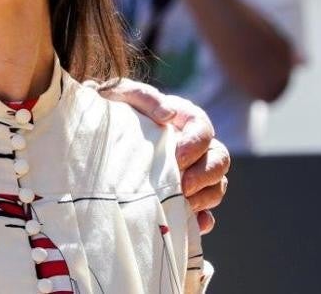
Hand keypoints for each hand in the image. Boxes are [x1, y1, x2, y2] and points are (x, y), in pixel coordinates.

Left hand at [94, 78, 230, 233]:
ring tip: (183, 205)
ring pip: (217, 185)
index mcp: (185, 119)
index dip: (196, 145)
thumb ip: (146, 97)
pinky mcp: (186, 194)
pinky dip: (203, 218)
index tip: (177, 158)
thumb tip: (168, 114)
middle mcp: (196, 146)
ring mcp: (194, 171)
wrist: (100, 131)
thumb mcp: (124, 95)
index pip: (204, 130)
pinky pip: (205, 210)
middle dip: (205, 175)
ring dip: (205, 197)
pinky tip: (193, 224)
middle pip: (220, 160)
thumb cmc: (115, 108)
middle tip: (182, 186)